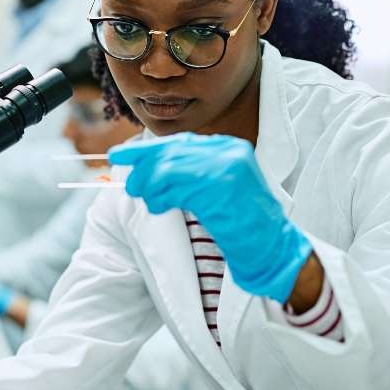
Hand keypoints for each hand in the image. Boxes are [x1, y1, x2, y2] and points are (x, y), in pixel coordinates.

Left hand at [109, 133, 313, 301]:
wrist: (271, 246)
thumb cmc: (240, 222)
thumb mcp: (215, 187)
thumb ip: (189, 172)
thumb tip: (146, 168)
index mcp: (228, 147)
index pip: (178, 142)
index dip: (145, 149)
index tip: (118, 155)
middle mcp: (228, 151)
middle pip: (171, 152)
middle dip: (144, 170)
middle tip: (131, 187)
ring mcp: (227, 166)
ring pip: (170, 169)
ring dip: (152, 188)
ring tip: (151, 202)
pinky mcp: (222, 186)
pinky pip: (178, 187)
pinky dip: (162, 197)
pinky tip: (160, 206)